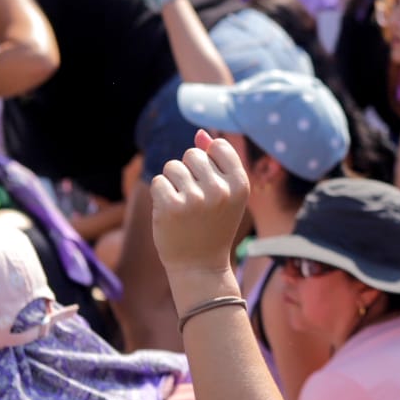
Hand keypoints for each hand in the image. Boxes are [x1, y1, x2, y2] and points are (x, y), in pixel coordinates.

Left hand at [150, 130, 250, 281]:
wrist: (200, 266)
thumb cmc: (213, 226)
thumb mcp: (225, 194)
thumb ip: (216, 162)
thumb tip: (201, 133)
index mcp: (240, 184)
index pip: (218, 147)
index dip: (209, 162)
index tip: (210, 185)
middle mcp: (220, 190)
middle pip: (192, 154)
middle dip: (188, 172)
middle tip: (196, 201)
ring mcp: (195, 199)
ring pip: (172, 167)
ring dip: (172, 183)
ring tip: (183, 206)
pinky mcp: (171, 207)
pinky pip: (158, 182)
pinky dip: (160, 195)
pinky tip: (170, 213)